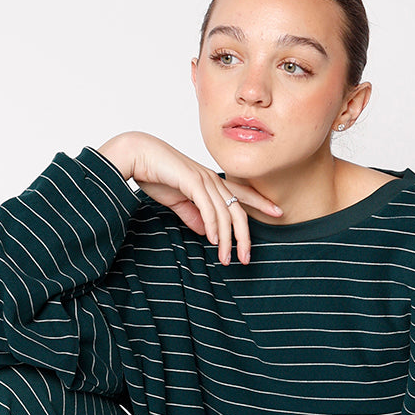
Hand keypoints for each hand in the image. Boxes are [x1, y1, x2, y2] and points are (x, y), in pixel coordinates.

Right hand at [98, 132, 281, 265]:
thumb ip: (192, 215)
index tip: (278, 212)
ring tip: (226, 259)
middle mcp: (211, 179)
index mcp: (209, 182)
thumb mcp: (177, 200)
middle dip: (245, 236)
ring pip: (225, 213)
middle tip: (246, 259)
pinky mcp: (191, 181)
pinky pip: (208, 207)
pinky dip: (214, 226)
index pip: (241, 193)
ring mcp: (203, 179)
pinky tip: (215, 241)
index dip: (260, 202)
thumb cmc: (154, 174)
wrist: (137, 154)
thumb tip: (208, 232)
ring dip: (227, 239)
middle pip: (238, 210)